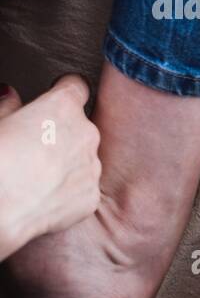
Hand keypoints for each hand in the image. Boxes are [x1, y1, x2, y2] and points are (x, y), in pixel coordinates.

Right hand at [0, 76, 101, 260]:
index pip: (76, 87)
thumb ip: (6, 105)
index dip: (64, 91)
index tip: (55, 97)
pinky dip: (66, 191)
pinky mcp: (91, 197)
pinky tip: (41, 197)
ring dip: (65, 162)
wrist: (1, 210)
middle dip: (60, 133)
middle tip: (31, 147)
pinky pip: (82, 188)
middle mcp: (85, 134)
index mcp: (61, 108)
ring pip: (82, 158)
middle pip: (79, 126)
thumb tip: (10, 95)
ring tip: (33, 176)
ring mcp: (92, 167)